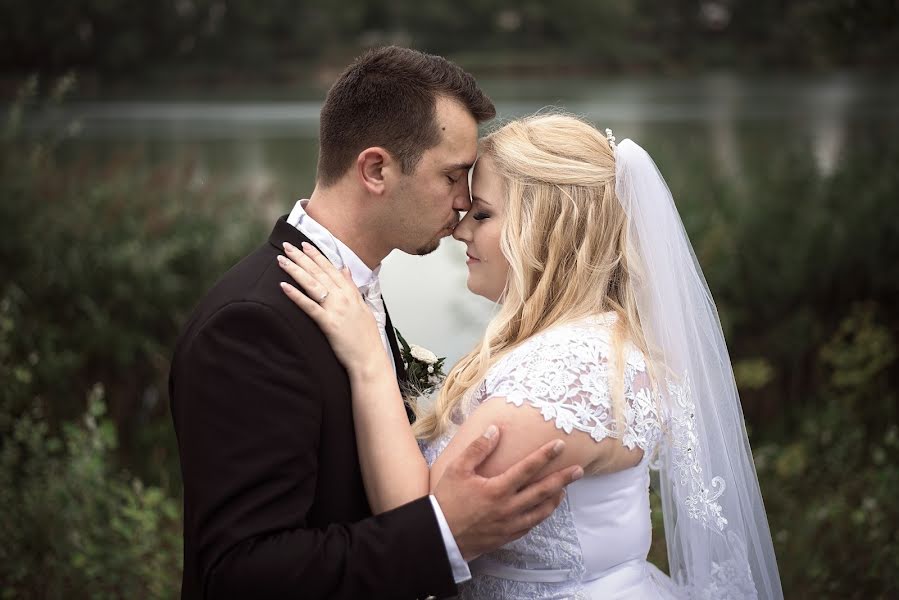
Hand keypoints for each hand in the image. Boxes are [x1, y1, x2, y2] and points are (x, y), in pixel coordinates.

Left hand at [278, 242, 386, 373]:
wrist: (370, 358)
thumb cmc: (366, 337)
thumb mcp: (363, 307)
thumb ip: (352, 287)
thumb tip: (345, 270)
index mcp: (351, 293)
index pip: (331, 269)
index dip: (317, 256)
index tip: (305, 245)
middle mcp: (343, 298)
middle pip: (319, 273)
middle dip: (302, 257)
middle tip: (287, 246)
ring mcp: (336, 309)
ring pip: (313, 284)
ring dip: (296, 270)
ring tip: (282, 260)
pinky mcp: (328, 323)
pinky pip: (309, 306)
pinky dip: (296, 295)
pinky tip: (284, 286)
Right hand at [433, 425, 583, 560]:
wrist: (439, 537)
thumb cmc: (446, 500)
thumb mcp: (457, 469)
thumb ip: (478, 449)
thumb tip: (495, 430)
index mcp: (497, 489)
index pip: (528, 468)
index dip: (545, 455)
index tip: (560, 445)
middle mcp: (508, 508)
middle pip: (543, 491)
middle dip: (563, 479)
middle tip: (579, 470)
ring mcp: (509, 525)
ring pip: (541, 512)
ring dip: (555, 499)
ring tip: (565, 489)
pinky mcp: (507, 537)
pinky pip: (531, 525)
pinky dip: (541, 515)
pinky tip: (544, 509)